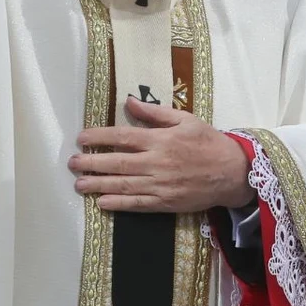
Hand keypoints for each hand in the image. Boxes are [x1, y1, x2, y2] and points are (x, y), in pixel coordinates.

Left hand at [69, 97, 253, 212]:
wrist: (233, 172)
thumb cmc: (208, 142)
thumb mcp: (185, 119)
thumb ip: (155, 112)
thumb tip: (129, 101)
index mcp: (161, 139)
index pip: (123, 136)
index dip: (99, 137)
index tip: (81, 138)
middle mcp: (157, 162)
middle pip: (118, 162)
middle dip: (92, 162)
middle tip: (72, 163)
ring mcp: (161, 184)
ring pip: (124, 185)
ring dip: (99, 184)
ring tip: (79, 184)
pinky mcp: (166, 202)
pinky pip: (138, 204)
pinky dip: (119, 204)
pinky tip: (102, 202)